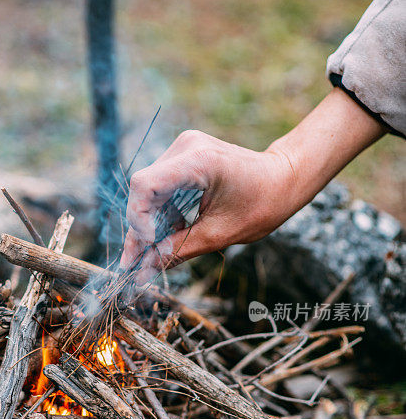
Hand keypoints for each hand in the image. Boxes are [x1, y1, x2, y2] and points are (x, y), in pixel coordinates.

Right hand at [120, 89, 383, 283]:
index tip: (148, 248)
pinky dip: (161, 212)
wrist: (284, 178)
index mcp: (198, 161)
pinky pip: (160, 186)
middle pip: (143, 190)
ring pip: (148, 191)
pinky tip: (173, 231)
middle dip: (139, 229)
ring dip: (150, 223)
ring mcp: (183, 148)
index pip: (145, 185)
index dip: (138, 219)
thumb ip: (179, 250)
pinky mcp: (184, 156)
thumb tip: (144, 270)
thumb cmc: (262, 204)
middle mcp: (185, 147)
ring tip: (157, 252)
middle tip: (135, 265)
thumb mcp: (220, 235)